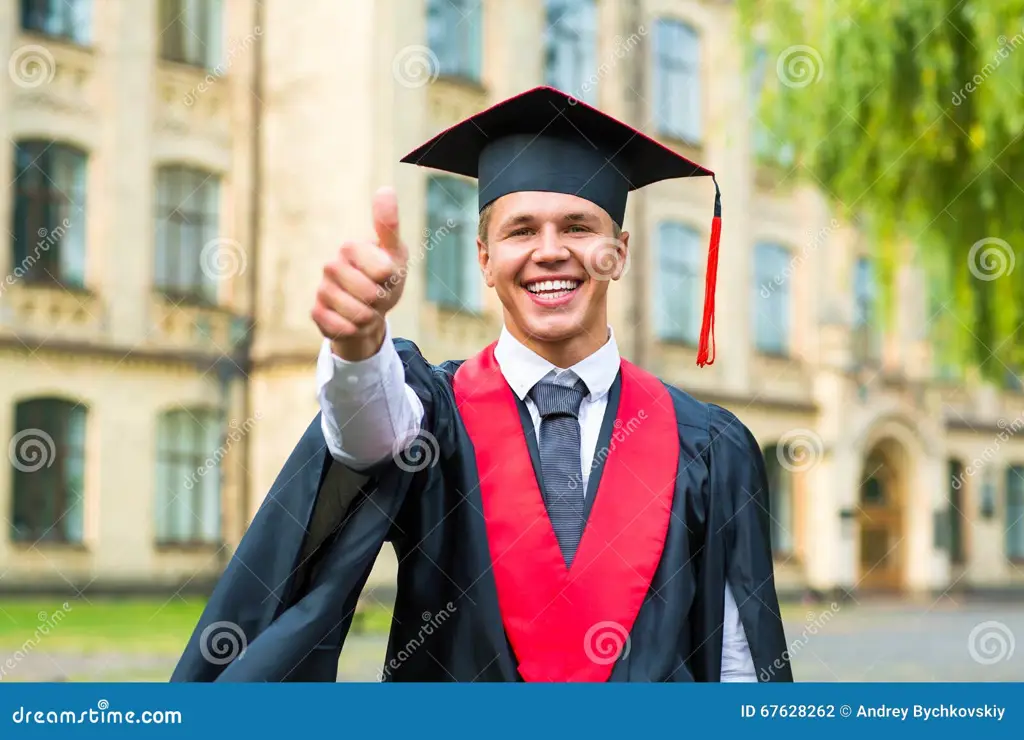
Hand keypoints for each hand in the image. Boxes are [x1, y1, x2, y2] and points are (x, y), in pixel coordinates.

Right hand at [311, 187, 408, 360]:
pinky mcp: (317, 313)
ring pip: (356, 314)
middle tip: (377, 295)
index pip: (382, 270)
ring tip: (367, 308)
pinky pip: (340, 328)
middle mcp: (331, 266)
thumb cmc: (386, 278)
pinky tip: (352, 322)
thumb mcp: (395, 253)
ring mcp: (323, 290)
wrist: (371, 310)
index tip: (387, 275)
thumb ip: (389, 225)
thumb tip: (385, 189)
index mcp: (351, 247)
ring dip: (369, 317)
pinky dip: (354, 330)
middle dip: (381, 300)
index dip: (391, 278)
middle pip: (368, 294)